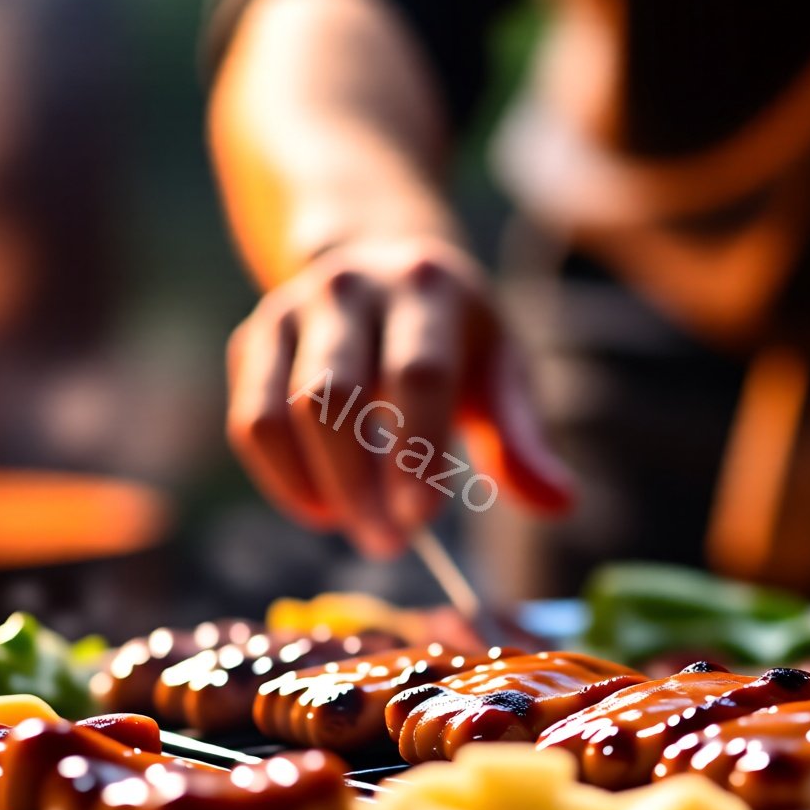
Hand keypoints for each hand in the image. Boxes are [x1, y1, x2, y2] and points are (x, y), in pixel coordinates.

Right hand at [226, 236, 574, 557]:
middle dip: (357, 484)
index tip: (421, 522)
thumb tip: (559, 503)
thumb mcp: (500, 369)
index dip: (415, 451)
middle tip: (387, 546)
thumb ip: (522, 437)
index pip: (416, 373)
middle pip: (334, 397)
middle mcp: (349, 286)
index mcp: (427, 285)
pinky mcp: (252, 339)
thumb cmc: (453, 336)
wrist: (378, 263)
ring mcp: (289, 309)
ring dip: (316, 486)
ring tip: (353, 527)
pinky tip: (320, 508)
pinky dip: (281, 478)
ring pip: (281, 411)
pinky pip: (250, 420)